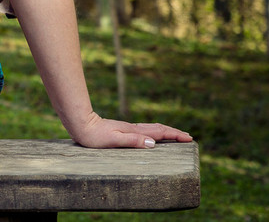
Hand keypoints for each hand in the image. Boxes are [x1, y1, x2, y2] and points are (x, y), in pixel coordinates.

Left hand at [69, 112, 193, 148]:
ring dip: (165, 131)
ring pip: (151, 128)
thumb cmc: (94, 135)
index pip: (159, 132)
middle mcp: (133, 128)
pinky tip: (152, 136)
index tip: (188, 138)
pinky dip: (154, 132)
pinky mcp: (123, 130)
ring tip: (175, 135)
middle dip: (174, 132)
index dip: (174, 135)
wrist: (80, 124)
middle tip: (188, 137)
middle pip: (158, 128)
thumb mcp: (113, 140)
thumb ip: (132, 140)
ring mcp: (128, 128)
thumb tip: (153, 143)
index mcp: (134, 131)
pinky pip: (144, 130)